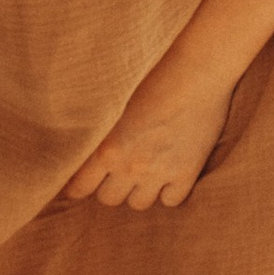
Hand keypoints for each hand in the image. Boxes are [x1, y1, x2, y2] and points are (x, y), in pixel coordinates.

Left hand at [64, 53, 235, 211]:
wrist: (198, 71)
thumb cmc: (152, 75)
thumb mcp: (113, 102)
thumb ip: (96, 130)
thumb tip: (78, 144)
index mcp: (107, 148)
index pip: (80, 187)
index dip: (76, 188)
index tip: (75, 187)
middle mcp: (132, 166)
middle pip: (109, 199)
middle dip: (108, 187)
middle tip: (113, 173)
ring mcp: (161, 172)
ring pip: (139, 203)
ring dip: (136, 191)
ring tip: (140, 174)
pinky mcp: (188, 173)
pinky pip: (171, 201)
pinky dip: (167, 192)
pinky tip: (167, 175)